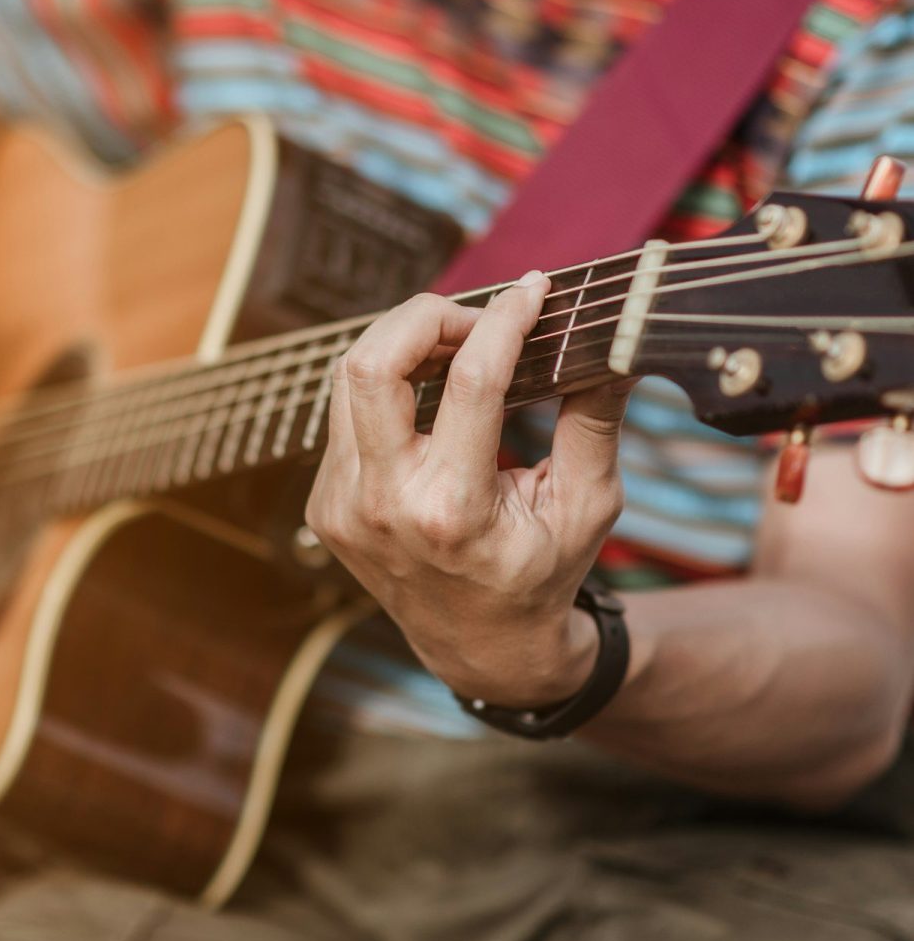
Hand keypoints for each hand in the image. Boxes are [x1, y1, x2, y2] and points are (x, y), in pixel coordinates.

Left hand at [305, 271, 633, 707]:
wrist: (480, 649)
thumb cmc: (541, 575)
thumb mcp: (585, 505)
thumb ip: (593, 420)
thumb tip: (615, 342)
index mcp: (451, 511)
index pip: (468, 384)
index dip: (502, 321)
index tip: (532, 292)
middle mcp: (383, 506)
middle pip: (369, 365)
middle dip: (425, 316)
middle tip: (478, 315)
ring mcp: (342, 506)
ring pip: (347, 380)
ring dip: (401, 344)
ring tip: (458, 343)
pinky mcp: (324, 504)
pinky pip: (343, 416)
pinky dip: (386, 387)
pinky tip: (429, 389)